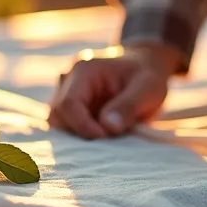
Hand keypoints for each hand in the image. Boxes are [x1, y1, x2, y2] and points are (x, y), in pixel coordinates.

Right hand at [48, 44, 180, 137]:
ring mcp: (65, 94)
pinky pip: (66, 128)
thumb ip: (129, 105)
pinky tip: (103, 135)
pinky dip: (81, 136)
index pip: (68, 104)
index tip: (105, 137)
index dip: (83, 126)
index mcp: (84, 70)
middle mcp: (68, 81)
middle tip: (110, 138)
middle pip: (58, 116)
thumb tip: (108, 128)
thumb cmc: (147, 75)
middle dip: (80, 133)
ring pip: (59, 125)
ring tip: (108, 136)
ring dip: (79, 136)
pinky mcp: (70, 108)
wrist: (144, 67)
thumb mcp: (148, 87)